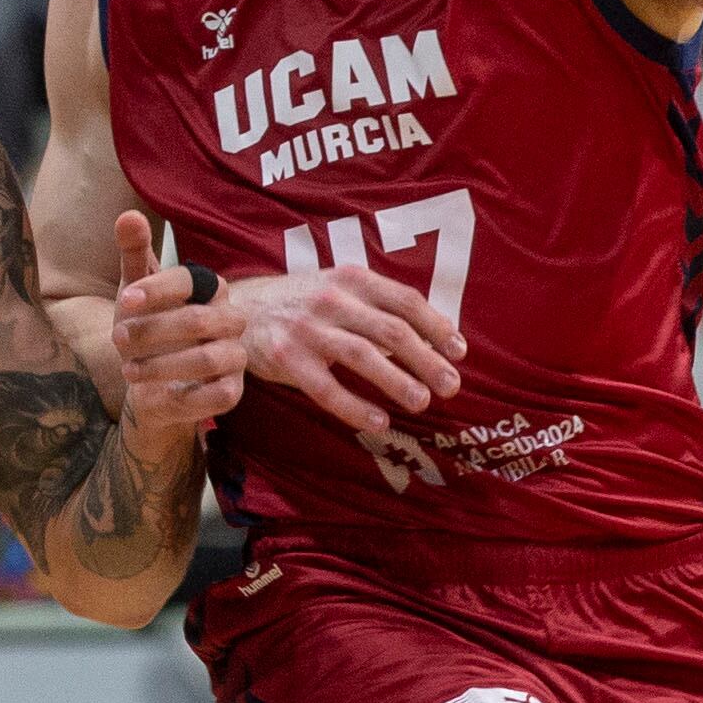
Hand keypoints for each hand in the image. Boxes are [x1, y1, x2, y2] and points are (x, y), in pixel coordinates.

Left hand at [106, 211, 252, 446]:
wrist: (151, 385)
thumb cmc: (148, 329)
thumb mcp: (135, 291)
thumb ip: (134, 254)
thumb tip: (128, 215)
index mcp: (209, 288)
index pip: (189, 279)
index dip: (156, 288)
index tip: (125, 299)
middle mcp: (229, 319)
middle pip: (197, 320)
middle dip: (152, 330)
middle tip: (117, 338)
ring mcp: (235, 356)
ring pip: (207, 359)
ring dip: (160, 365)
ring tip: (128, 369)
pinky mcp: (232, 392)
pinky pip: (217, 395)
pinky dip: (180, 396)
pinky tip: (149, 393)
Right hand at [225, 249, 458, 435]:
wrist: (242, 310)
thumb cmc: (304, 304)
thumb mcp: (341, 290)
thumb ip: (380, 308)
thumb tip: (433, 340)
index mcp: (352, 279)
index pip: (406, 301)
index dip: (437, 327)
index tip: (460, 352)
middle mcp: (332, 300)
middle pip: (391, 330)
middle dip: (427, 359)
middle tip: (451, 386)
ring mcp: (308, 330)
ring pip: (363, 356)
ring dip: (397, 381)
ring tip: (422, 402)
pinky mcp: (287, 359)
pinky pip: (326, 388)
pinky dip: (355, 407)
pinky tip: (379, 423)